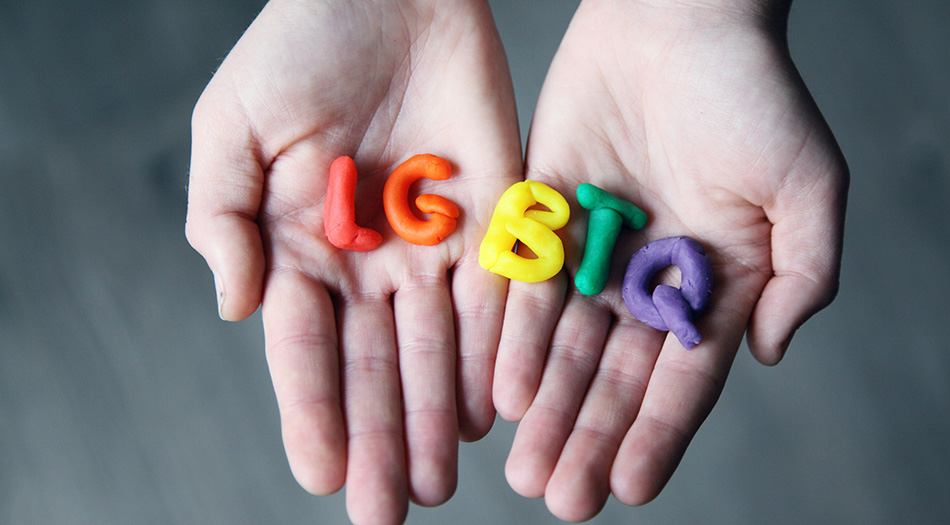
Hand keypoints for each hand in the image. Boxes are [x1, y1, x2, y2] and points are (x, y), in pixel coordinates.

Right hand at [185, 0, 519, 521]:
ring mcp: (433, 245)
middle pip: (376, 365)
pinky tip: (494, 408)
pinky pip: (496, 296)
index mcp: (301, 248)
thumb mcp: (233, 125)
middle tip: (388, 510)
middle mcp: (370, 262)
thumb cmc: (299, 48)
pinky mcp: (493, 218)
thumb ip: (223, 217)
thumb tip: (237, 309)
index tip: (322, 473)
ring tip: (439, 479)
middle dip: (381, 437)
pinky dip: (494, 351)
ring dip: (438, 415)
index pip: (306, 347)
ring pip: (438, 347)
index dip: (312, 410)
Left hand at [492, 0, 847, 519]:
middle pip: (615, 375)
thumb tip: (769, 355)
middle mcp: (651, 278)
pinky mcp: (545, 215)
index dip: (658, 432)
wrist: (677, 18)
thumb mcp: (807, 186)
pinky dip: (516, 337)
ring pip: (566, 345)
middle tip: (563, 496)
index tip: (629, 486)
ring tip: (527, 465)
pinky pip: (527, 287)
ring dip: (548, 407)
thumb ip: (804, 276)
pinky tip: (504, 388)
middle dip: (589, 435)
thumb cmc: (753, 93)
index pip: (684, 376)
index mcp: (715, 282)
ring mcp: (595, 251)